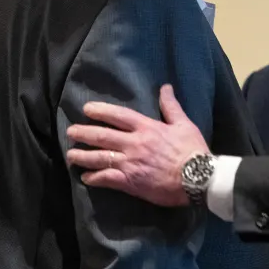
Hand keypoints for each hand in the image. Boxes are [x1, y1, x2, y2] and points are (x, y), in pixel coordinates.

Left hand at [65, 84, 207, 205]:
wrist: (198, 178)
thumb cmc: (193, 150)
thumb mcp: (184, 124)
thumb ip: (171, 106)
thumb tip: (166, 87)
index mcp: (147, 128)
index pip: (118, 115)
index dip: (100, 111)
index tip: (86, 109)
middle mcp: (134, 143)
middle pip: (102, 136)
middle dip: (83, 133)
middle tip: (71, 132)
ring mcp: (130, 163)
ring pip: (99, 158)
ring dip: (82, 156)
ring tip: (71, 155)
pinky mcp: (130, 181)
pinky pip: (106, 178)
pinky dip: (94, 178)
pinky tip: (86, 178)